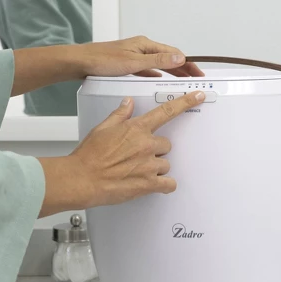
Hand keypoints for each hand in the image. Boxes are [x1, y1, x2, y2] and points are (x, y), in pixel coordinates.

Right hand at [37, 91, 204, 216]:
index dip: (185, 103)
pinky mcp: (149, 184)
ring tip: (137, 172)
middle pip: (166, 145)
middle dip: (156, 150)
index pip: (166, 111)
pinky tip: (155, 185)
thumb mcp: (102, 128)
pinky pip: (169, 183)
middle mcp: (146, 145)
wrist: (82, 179)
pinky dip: (165, 185)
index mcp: (136, 129)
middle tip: (139, 157)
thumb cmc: (90, 156)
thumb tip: (129, 103)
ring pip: (166, 164)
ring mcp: (149, 165)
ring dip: (156, 168)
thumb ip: (120, 115)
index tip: (198, 96)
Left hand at [78, 35, 203, 77]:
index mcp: (145, 45)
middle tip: (194, 79)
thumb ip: (157, 61)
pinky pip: (149, 71)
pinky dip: (158, 76)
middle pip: (168, 59)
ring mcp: (136, 57)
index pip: (174, 54)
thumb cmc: (103, 61)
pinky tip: (160, 83)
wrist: (82, 63)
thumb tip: (179, 58)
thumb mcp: (133, 63)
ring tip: (182, 82)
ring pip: (159, 65)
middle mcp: (142, 49)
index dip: (188, 64)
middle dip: (183, 69)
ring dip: (172, 73)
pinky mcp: (129, 66)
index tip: (198, 73)